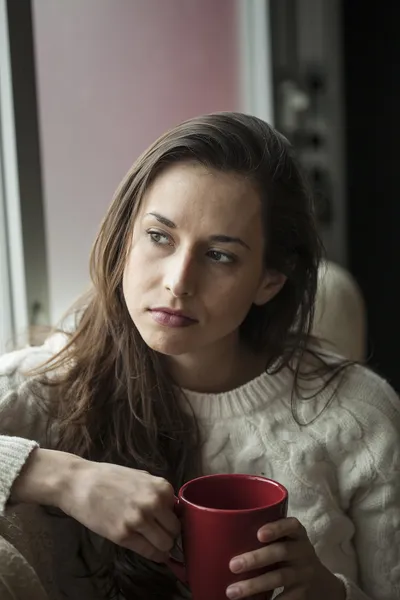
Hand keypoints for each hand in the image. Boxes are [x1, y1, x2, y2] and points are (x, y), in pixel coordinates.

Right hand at [60, 459, 179, 562]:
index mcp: (160, 487)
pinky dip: (154, 556)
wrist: (80, 483)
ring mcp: (138, 520)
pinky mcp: (123, 536)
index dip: (172, 518)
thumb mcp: (140, 477)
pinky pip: (148, 552)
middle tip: (161, 535)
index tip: (166, 522)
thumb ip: (157, 492)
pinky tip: (154, 554)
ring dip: (163, 547)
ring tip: (156, 544)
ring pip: (165, 544)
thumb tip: (172, 508)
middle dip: (170, 534)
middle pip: (175, 530)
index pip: (179, 511)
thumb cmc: (109, 477)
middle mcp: (153, 503)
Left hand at [227, 517, 345, 599]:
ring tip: (232, 591)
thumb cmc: (291, 557)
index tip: (259, 534)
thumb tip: (223, 539)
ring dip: (254, 585)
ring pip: (279, 578)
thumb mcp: (288, 542)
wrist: (322, 585)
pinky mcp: (303, 595)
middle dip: (256, 558)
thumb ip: (268, 538)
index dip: (277, 528)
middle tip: (232, 565)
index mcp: (298, 535)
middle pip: (281, 552)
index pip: (292, 526)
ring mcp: (304, 574)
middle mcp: (303, 552)